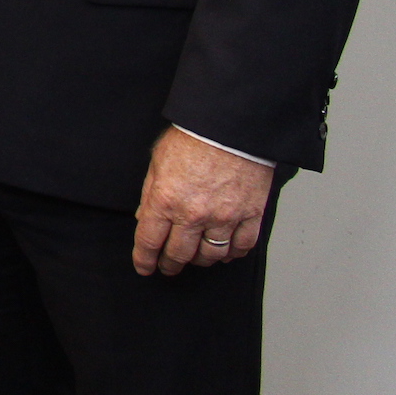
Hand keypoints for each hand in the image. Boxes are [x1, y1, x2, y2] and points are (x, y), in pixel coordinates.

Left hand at [133, 128, 274, 276]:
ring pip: (211, 255)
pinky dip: (232, 254)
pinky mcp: (251, 215)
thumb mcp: (157, 162)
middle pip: (179, 254)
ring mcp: (225, 218)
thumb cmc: (193, 137)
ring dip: (200, 260)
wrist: (231, 126)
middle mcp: (194, 214)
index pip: (149, 241)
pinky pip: (242, 246)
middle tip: (167, 267)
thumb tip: (145, 219)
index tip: (145, 267)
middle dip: (170, 264)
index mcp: (165, 200)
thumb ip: (150, 195)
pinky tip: (225, 253)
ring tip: (195, 258)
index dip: (144, 259)